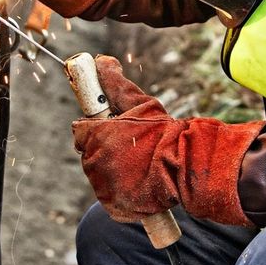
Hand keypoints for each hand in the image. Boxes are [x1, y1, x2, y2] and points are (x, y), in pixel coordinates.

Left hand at [72, 56, 265, 224]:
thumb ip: (116, 82)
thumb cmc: (163, 131)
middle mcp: (94, 161)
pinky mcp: (112, 204)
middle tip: (130, 146)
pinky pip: (109, 195)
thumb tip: (101, 60)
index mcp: (96, 135)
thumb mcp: (140, 102)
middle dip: (104, 148)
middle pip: (89, 153)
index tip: (108, 127)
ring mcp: (102, 185)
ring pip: (99, 174)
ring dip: (112, 169)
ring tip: (137, 163)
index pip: (80, 131)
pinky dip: (120, 190)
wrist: (185, 166)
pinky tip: (137, 180)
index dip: (94, 128)